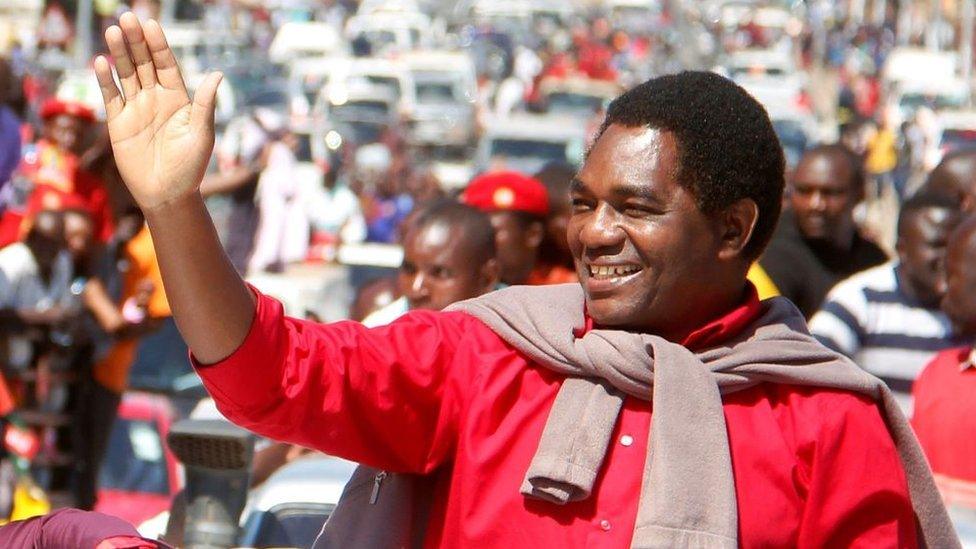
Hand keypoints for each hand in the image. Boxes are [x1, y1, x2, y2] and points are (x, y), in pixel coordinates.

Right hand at [94, 13, 222, 210]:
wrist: (168, 195)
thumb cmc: (191, 167)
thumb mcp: (202, 134)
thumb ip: (205, 103)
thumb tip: (217, 73)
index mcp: (179, 99)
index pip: (167, 65)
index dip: (159, 46)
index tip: (152, 25)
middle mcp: (156, 99)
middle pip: (144, 64)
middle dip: (136, 42)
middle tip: (128, 18)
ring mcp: (136, 109)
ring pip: (126, 75)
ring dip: (120, 54)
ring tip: (114, 32)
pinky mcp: (119, 123)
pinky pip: (111, 96)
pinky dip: (106, 80)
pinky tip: (102, 61)